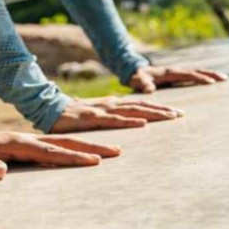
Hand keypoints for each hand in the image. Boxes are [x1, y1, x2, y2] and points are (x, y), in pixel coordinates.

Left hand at [0, 121, 119, 180]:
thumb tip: (1, 172)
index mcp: (19, 142)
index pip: (50, 152)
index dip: (72, 157)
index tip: (95, 161)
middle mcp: (29, 140)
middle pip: (66, 144)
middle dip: (92, 148)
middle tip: (118, 152)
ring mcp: (31, 142)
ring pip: (65, 144)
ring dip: (88, 147)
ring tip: (112, 151)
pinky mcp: (30, 147)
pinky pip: (57, 148)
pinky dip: (76, 150)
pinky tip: (88, 155)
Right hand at [53, 95, 184, 131]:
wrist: (46, 109)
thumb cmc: (69, 115)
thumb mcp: (93, 116)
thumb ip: (109, 117)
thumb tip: (124, 123)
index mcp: (111, 105)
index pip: (139, 105)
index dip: (158, 108)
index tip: (177, 112)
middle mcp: (109, 105)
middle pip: (141, 106)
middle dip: (162, 110)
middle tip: (182, 114)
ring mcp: (101, 110)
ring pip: (132, 110)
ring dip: (153, 113)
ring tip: (171, 117)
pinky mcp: (91, 117)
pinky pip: (113, 120)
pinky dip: (129, 121)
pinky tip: (142, 123)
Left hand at [125, 64, 227, 92]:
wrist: (133, 71)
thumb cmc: (135, 77)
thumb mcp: (137, 80)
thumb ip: (142, 84)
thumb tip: (149, 89)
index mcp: (168, 72)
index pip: (186, 74)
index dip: (198, 78)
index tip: (211, 82)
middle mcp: (174, 70)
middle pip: (195, 70)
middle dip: (210, 73)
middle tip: (224, 78)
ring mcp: (176, 72)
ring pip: (195, 72)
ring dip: (209, 74)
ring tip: (223, 78)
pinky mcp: (176, 76)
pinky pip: (192, 75)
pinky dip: (202, 76)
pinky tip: (211, 81)